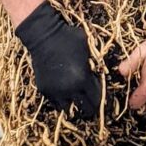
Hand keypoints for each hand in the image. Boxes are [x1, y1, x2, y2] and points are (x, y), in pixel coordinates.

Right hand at [15, 1, 100, 120]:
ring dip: (75, 106)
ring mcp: (56, 92)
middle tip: (92, 103)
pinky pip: (55, 104)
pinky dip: (61, 101)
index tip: (102, 98)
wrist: (43, 35)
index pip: (97, 99)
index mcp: (83, 79)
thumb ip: (94, 64)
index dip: (102, 100)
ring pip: (69, 110)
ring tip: (77, 100)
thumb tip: (99, 74)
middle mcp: (70, 89)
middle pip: (86, 109)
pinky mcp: (44, 90)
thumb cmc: (68, 38)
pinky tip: (65, 94)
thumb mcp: (88, 48)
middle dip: (91, 107)